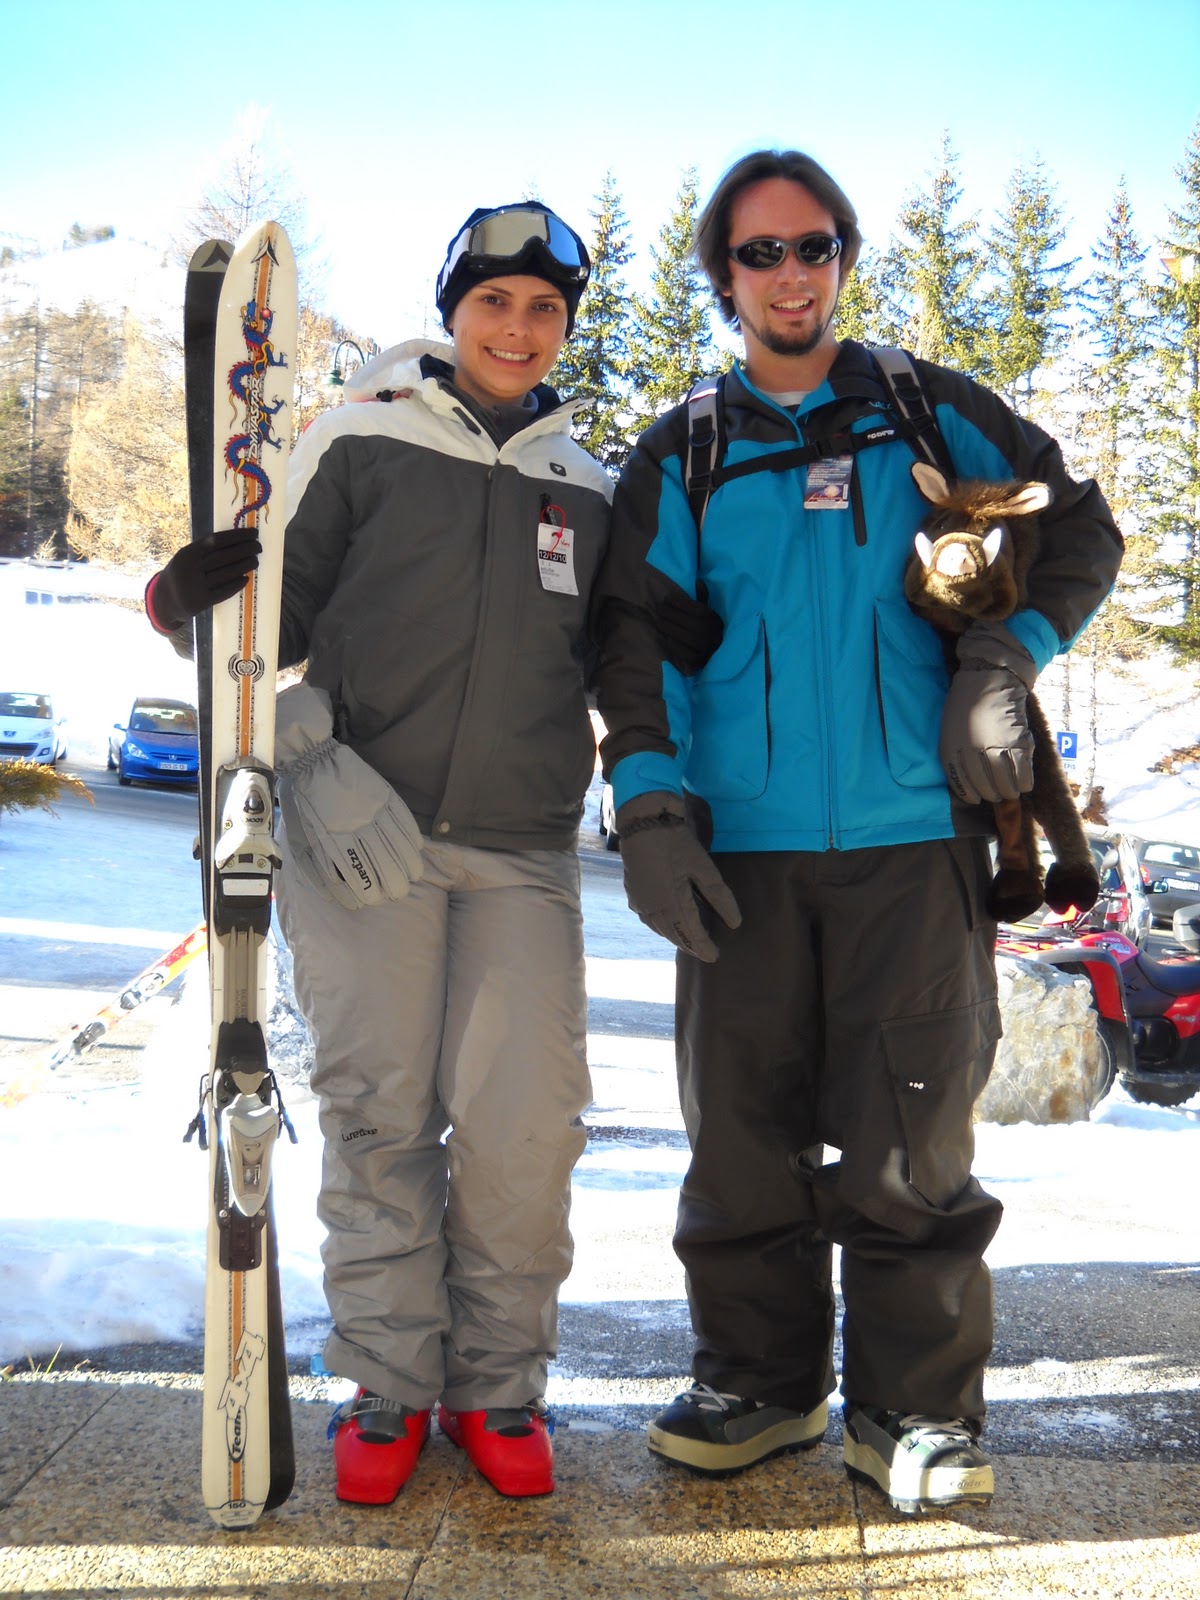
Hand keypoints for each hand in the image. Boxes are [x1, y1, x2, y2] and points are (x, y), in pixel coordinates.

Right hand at [151, 531, 260, 629]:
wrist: (165, 599)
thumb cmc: (182, 573)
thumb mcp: (187, 556)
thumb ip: (206, 549)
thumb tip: (238, 539)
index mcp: (188, 553)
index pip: (216, 540)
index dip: (237, 536)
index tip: (253, 533)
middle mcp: (190, 568)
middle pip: (223, 556)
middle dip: (244, 550)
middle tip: (258, 547)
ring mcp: (195, 586)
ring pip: (225, 574)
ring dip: (244, 566)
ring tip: (255, 561)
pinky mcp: (201, 602)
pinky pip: (223, 592)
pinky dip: (236, 584)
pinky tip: (246, 578)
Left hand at [275, 683, 423, 909]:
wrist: (310, 758)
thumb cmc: (301, 801)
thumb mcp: (298, 837)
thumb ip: (315, 866)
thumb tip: (336, 893)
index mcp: (331, 842)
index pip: (357, 879)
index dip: (366, 895)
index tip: (368, 899)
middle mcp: (355, 831)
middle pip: (385, 870)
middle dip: (392, 887)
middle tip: (394, 891)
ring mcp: (373, 813)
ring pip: (400, 850)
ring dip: (408, 868)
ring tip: (410, 876)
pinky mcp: (384, 797)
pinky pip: (405, 824)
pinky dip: (412, 841)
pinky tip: (415, 851)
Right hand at [616, 792, 740, 960]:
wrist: (642, 823)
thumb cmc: (675, 843)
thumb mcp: (703, 867)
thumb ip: (719, 896)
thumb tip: (735, 923)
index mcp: (673, 904)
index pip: (691, 935)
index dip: (704, 947)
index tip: (715, 956)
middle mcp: (654, 910)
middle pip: (674, 936)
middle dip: (690, 945)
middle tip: (704, 951)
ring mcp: (640, 903)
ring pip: (660, 929)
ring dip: (675, 937)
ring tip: (689, 940)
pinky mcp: (633, 895)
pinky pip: (649, 919)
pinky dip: (661, 926)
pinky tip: (667, 922)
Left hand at [655, 588, 723, 675]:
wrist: (721, 651)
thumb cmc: (711, 628)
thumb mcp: (710, 613)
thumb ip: (703, 598)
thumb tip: (699, 581)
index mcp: (711, 617)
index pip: (691, 606)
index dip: (677, 602)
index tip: (667, 599)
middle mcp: (707, 630)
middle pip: (683, 620)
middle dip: (668, 613)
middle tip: (658, 609)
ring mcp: (703, 646)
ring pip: (682, 635)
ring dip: (668, 627)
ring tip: (659, 622)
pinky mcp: (698, 660)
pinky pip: (683, 652)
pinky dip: (674, 646)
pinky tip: (667, 639)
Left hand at [940, 623, 1035, 805]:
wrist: (989, 677)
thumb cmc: (967, 703)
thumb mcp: (950, 729)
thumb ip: (957, 753)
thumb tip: (969, 780)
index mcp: (951, 750)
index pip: (961, 785)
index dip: (971, 795)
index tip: (977, 798)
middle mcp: (971, 753)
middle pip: (984, 787)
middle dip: (992, 794)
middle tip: (998, 793)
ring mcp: (995, 749)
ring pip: (1004, 783)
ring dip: (1009, 791)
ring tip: (1011, 790)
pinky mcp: (1016, 743)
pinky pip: (1022, 772)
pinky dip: (1024, 782)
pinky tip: (1024, 784)